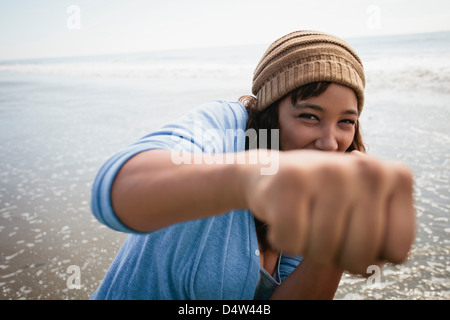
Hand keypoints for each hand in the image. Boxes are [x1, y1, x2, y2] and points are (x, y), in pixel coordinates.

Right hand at [245, 150, 415, 274]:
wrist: (270, 172)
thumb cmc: (322, 197)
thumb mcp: (364, 210)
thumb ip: (383, 233)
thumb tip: (374, 262)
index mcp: (396, 177)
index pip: (396, 253)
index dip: (369, 255)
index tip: (352, 232)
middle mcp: (368, 169)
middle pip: (360, 258)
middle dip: (336, 255)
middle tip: (324, 229)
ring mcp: (331, 171)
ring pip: (324, 252)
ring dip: (307, 247)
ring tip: (303, 219)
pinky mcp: (292, 179)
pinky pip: (291, 243)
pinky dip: (283, 239)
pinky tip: (283, 214)